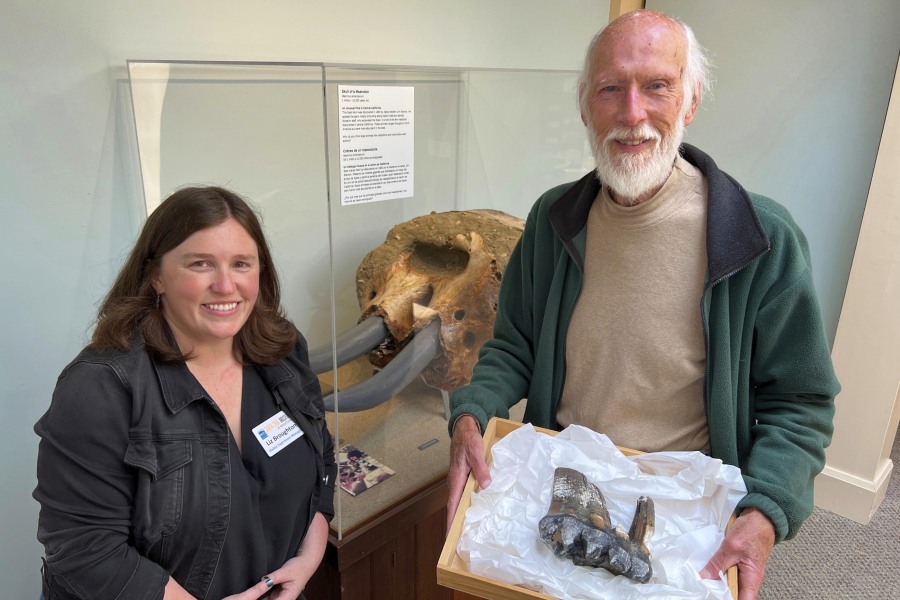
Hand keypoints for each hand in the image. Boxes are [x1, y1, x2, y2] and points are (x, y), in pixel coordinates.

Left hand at [224, 512, 328, 599]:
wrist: (307, 561)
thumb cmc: (299, 566)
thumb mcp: (285, 571)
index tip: (252, 599)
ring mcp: (281, 596)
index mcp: (288, 597)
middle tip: (246, 597)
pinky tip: (253, 594)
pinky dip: (261, 595)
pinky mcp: (278, 593)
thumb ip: (273, 577)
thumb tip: (261, 581)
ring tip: (247, 596)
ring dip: (260, 598)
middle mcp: (284, 599)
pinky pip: (267, 596)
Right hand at [446, 414, 491, 531]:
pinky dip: (466, 504)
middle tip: (459, 541)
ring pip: (458, 501)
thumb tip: (486, 485)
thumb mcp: (476, 452)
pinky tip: (473, 510)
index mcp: (456, 478)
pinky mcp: (462, 477)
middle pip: (454, 506)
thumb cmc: (468, 439)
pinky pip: (463, 494)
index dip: (451, 521)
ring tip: (466, 531)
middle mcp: (455, 482)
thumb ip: (481, 468)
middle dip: (455, 523)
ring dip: (460, 514)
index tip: (450, 536)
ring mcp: (458, 480)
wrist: (464, 428)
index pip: (452, 504)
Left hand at [700, 507, 775, 599]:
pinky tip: (709, 571)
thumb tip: (703, 578)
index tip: (714, 597)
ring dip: (718, 583)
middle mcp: (749, 578)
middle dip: (720, 593)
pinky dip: (719, 573)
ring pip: (730, 584)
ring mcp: (744, 571)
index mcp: (752, 578)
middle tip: (705, 589)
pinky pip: (728, 573)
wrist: (760, 516)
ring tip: (704, 581)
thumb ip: (717, 564)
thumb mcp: (731, 547)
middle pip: (735, 594)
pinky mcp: (739, 563)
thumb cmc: (752, 530)